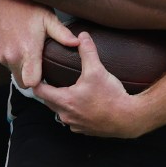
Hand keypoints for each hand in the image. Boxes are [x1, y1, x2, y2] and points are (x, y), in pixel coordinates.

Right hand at [0, 0, 76, 88]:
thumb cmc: (27, 7)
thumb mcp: (48, 18)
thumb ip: (62, 34)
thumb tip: (78, 43)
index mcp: (27, 51)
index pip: (32, 83)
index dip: (40, 82)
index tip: (46, 74)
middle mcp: (11, 56)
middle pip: (22, 82)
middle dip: (30, 77)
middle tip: (38, 63)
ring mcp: (0, 56)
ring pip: (13, 73)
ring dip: (20, 67)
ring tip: (27, 50)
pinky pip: (5, 64)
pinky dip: (11, 59)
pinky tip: (17, 45)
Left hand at [34, 32, 151, 137]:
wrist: (129, 119)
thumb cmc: (111, 97)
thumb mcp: (97, 70)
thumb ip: (87, 51)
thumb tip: (82, 36)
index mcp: (65, 101)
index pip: (39, 91)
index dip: (36, 81)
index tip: (37, 73)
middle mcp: (66, 116)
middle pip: (48, 102)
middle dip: (47, 90)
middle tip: (49, 78)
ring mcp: (75, 125)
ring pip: (60, 112)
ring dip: (60, 102)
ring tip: (63, 89)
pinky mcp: (85, 130)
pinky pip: (72, 120)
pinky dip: (72, 111)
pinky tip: (80, 103)